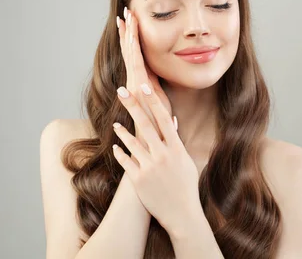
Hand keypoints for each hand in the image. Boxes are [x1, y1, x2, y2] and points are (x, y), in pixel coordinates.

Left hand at [112, 84, 199, 235]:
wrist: (182, 215)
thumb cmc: (186, 187)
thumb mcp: (186, 161)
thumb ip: (176, 140)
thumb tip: (171, 120)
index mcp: (176, 149)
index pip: (163, 119)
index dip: (154, 102)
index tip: (145, 86)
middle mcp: (163, 155)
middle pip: (145, 124)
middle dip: (132, 105)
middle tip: (122, 90)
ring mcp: (150, 167)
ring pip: (132, 143)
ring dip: (122, 131)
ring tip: (115, 123)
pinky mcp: (139, 180)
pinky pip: (125, 162)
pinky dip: (120, 153)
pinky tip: (115, 146)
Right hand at [117, 7, 171, 144]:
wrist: (153, 140)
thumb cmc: (158, 126)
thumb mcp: (161, 105)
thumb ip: (159, 97)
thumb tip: (162, 91)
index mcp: (140, 81)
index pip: (135, 55)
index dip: (131, 38)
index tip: (129, 22)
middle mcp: (134, 79)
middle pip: (129, 49)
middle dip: (127, 30)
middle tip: (124, 11)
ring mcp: (135, 81)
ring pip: (131, 52)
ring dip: (129, 33)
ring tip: (126, 16)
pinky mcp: (139, 84)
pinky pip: (135, 61)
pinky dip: (132, 47)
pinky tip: (131, 34)